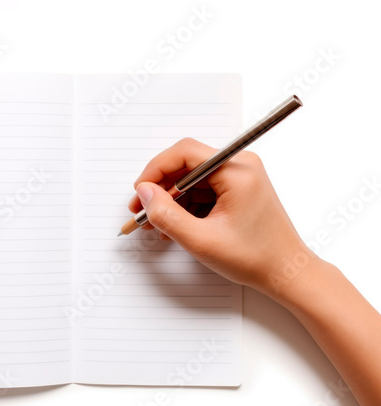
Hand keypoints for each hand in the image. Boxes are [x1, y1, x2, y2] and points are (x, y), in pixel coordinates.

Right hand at [127, 138, 318, 299]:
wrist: (286, 273)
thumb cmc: (255, 258)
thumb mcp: (201, 240)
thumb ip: (166, 215)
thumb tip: (144, 193)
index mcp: (237, 170)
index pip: (184, 152)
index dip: (155, 170)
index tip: (140, 191)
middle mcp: (240, 166)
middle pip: (186, 164)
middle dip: (160, 187)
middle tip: (141, 209)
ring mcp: (240, 177)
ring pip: (191, 178)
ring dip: (171, 199)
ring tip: (156, 223)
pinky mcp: (238, 190)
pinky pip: (202, 189)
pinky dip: (185, 205)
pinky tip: (175, 225)